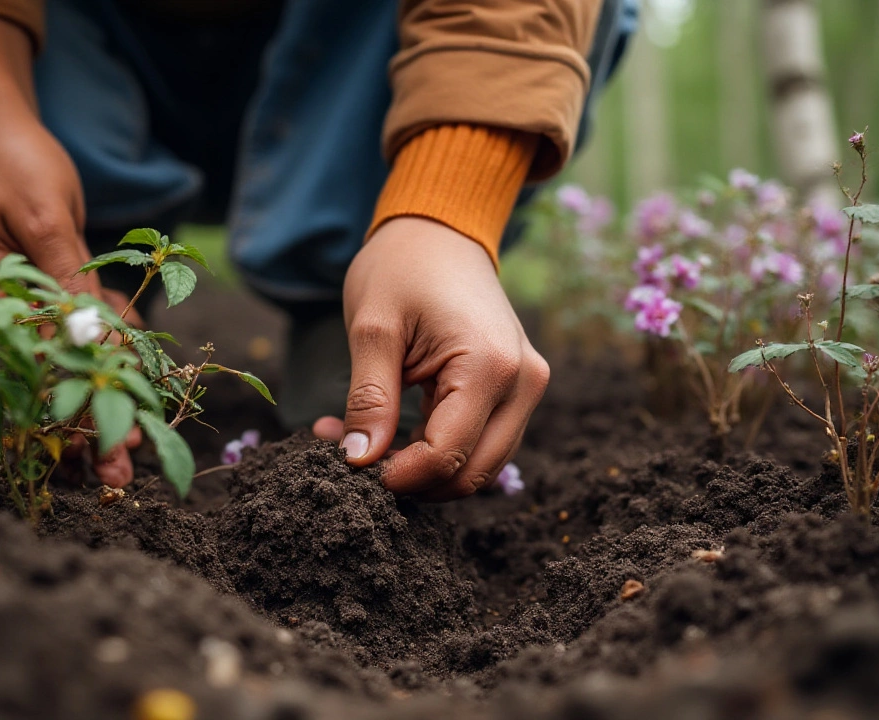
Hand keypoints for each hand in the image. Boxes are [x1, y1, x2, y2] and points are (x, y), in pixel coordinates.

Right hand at [0, 16, 140, 485]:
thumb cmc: (11, 162)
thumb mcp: (44, 217)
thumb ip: (66, 280)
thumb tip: (94, 342)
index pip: (30, 377)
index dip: (70, 420)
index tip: (110, 455)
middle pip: (45, 386)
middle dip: (87, 430)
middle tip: (127, 471)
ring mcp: (21, 305)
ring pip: (70, 364)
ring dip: (108, 391)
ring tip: (146, 426)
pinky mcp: (45, 289)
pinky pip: (82, 327)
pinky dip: (112, 338)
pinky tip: (139, 346)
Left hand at [315, 217, 549, 500]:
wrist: (440, 231)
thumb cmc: (402, 268)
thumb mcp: (372, 329)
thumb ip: (368, 399)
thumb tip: (358, 461)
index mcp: (490, 366)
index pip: (448, 456)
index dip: (398, 475)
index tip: (351, 466)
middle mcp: (523, 384)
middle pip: (473, 474)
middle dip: (413, 481)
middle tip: (352, 459)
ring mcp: (526, 388)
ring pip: (480, 466)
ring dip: (423, 469)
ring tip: (361, 441)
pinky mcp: (516, 391)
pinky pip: (480, 442)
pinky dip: (436, 450)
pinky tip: (386, 431)